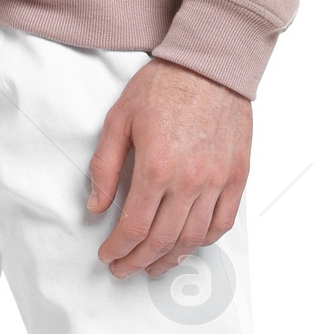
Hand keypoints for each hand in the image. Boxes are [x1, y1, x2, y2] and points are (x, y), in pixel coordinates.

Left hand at [87, 59, 251, 277]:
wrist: (211, 64)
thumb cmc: (163, 86)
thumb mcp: (119, 119)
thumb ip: (104, 166)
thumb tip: (96, 207)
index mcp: (156, 167)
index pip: (134, 227)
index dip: (118, 249)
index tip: (108, 256)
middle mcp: (189, 180)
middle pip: (162, 240)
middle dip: (138, 261)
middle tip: (123, 269)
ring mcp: (217, 180)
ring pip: (193, 238)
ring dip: (170, 258)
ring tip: (153, 265)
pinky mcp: (237, 175)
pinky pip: (223, 222)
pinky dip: (205, 241)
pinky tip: (189, 245)